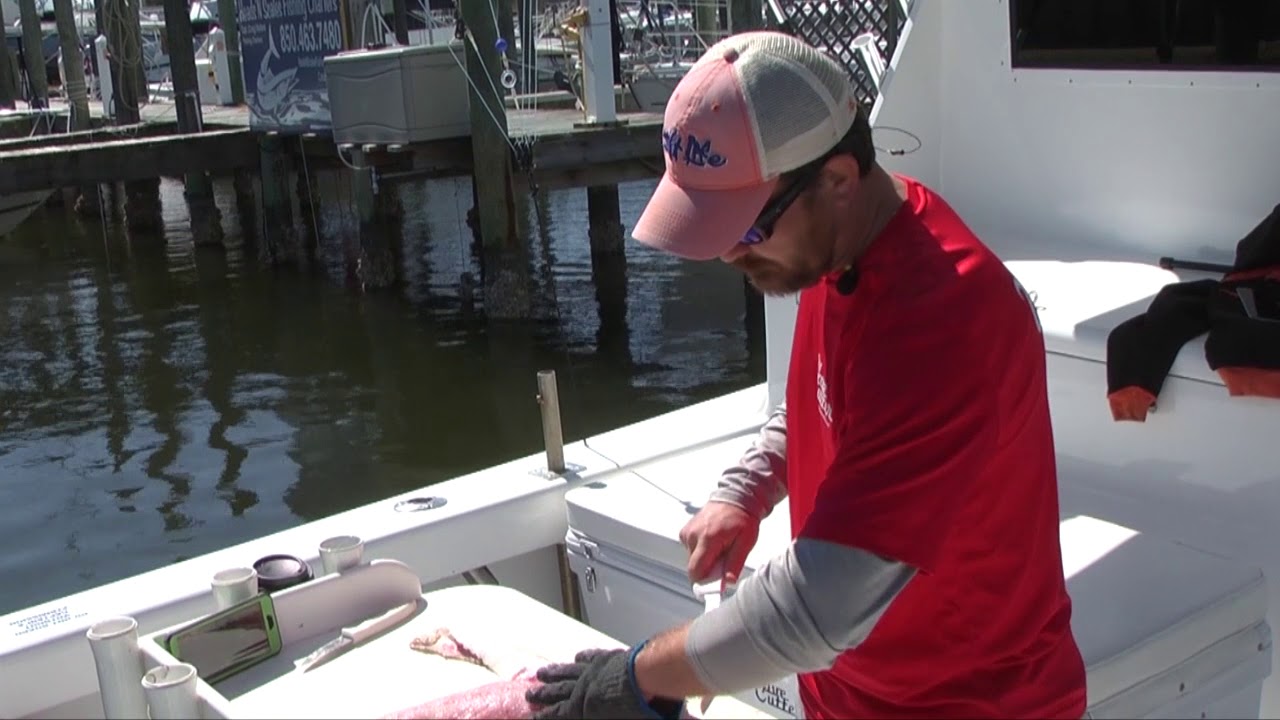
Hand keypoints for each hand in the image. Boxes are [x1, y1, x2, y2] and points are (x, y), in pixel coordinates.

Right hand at [525, 646, 683, 719]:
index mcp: (581, 708)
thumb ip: (598, 719)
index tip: (528, 716)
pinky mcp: (608, 658)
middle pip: (557, 691)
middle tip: (529, 694)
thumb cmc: (633, 710)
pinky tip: (576, 657)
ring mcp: (594, 670)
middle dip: (542, 694)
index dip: (541, 717)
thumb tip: (584, 715)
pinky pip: (590, 657)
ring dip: (554, 673)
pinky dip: (581, 658)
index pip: (556, 714)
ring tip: (541, 673)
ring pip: (569, 671)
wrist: (647, 677)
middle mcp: (582, 687)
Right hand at [679, 501, 759, 586]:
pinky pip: (690, 550)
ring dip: (705, 560)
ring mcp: (687, 532)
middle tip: (722, 562)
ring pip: (692, 559)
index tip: (713, 589)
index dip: (703, 583)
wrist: (735, 498)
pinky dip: (700, 551)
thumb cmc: (742, 519)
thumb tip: (727, 581)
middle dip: (707, 571)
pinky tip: (712, 543)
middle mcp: (694, 535)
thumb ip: (735, 562)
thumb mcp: (746, 542)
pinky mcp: (685, 531)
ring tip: (719, 548)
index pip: (696, 570)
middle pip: (693, 567)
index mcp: (709, 538)